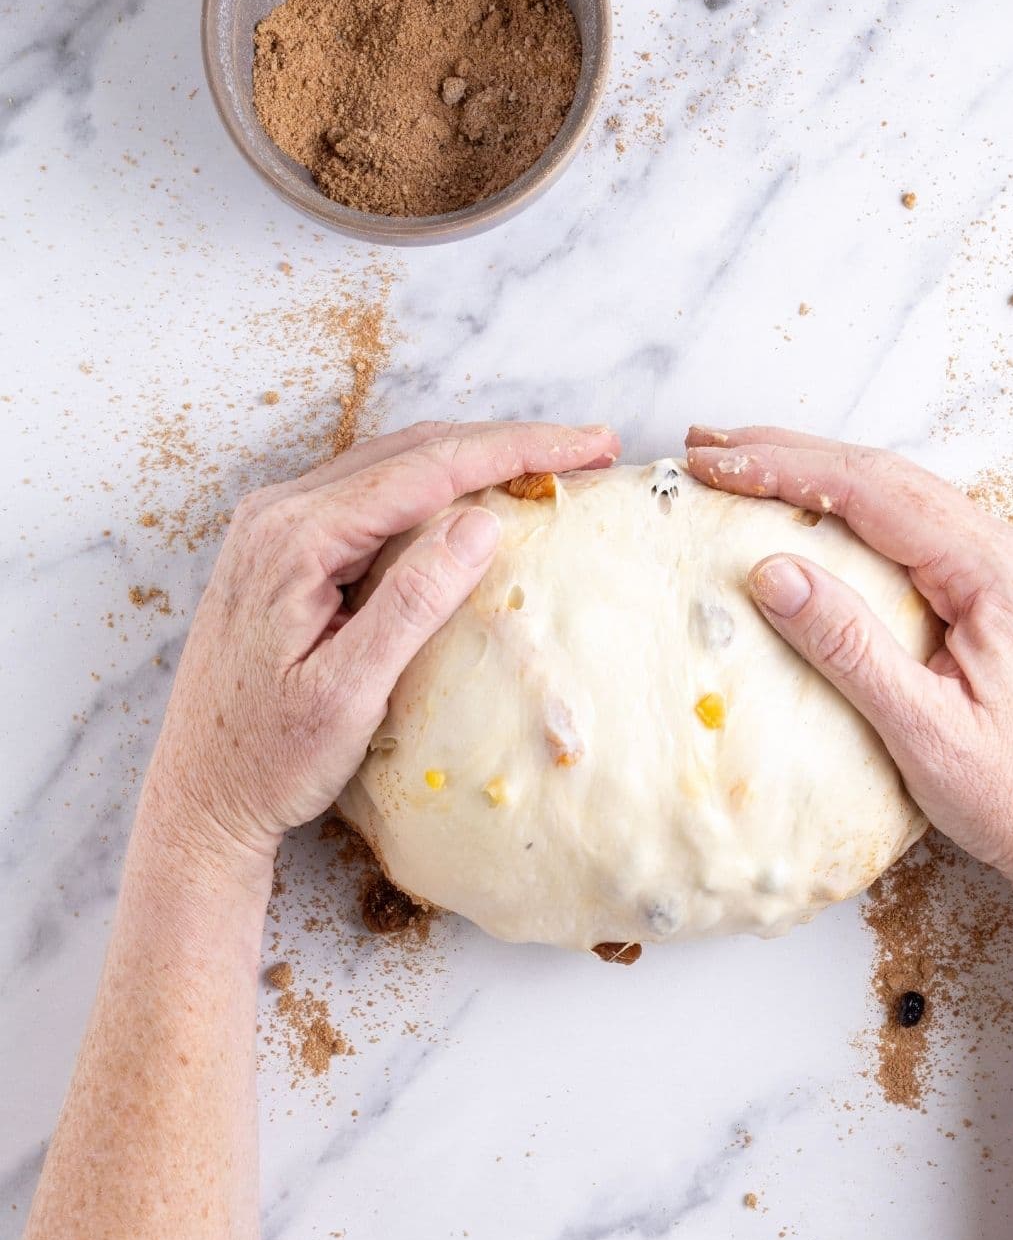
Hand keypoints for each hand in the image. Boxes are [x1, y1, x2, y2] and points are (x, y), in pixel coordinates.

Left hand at [142, 420, 619, 869]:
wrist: (197, 796)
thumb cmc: (268, 759)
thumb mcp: (348, 692)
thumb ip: (412, 603)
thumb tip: (481, 523)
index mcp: (295, 538)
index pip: (427, 470)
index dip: (517, 450)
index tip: (589, 446)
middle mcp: (278, 513)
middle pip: (413, 450)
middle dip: (506, 443)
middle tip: (588, 449)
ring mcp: (275, 525)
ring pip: (393, 465)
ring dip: (472, 459)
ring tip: (547, 465)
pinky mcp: (281, 547)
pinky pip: (370, 493)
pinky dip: (433, 486)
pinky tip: (474, 500)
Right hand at [686, 426, 1012, 916]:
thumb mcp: (923, 731)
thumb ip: (848, 646)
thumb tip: (773, 571)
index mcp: (998, 573)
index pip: (874, 493)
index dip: (785, 470)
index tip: (714, 465)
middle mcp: (1012, 554)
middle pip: (886, 478)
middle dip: (791, 457)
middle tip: (708, 449)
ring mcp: (1011, 571)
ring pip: (901, 499)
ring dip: (820, 479)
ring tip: (744, 467)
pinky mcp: (1002, 596)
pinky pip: (918, 533)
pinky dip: (854, 516)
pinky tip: (813, 518)